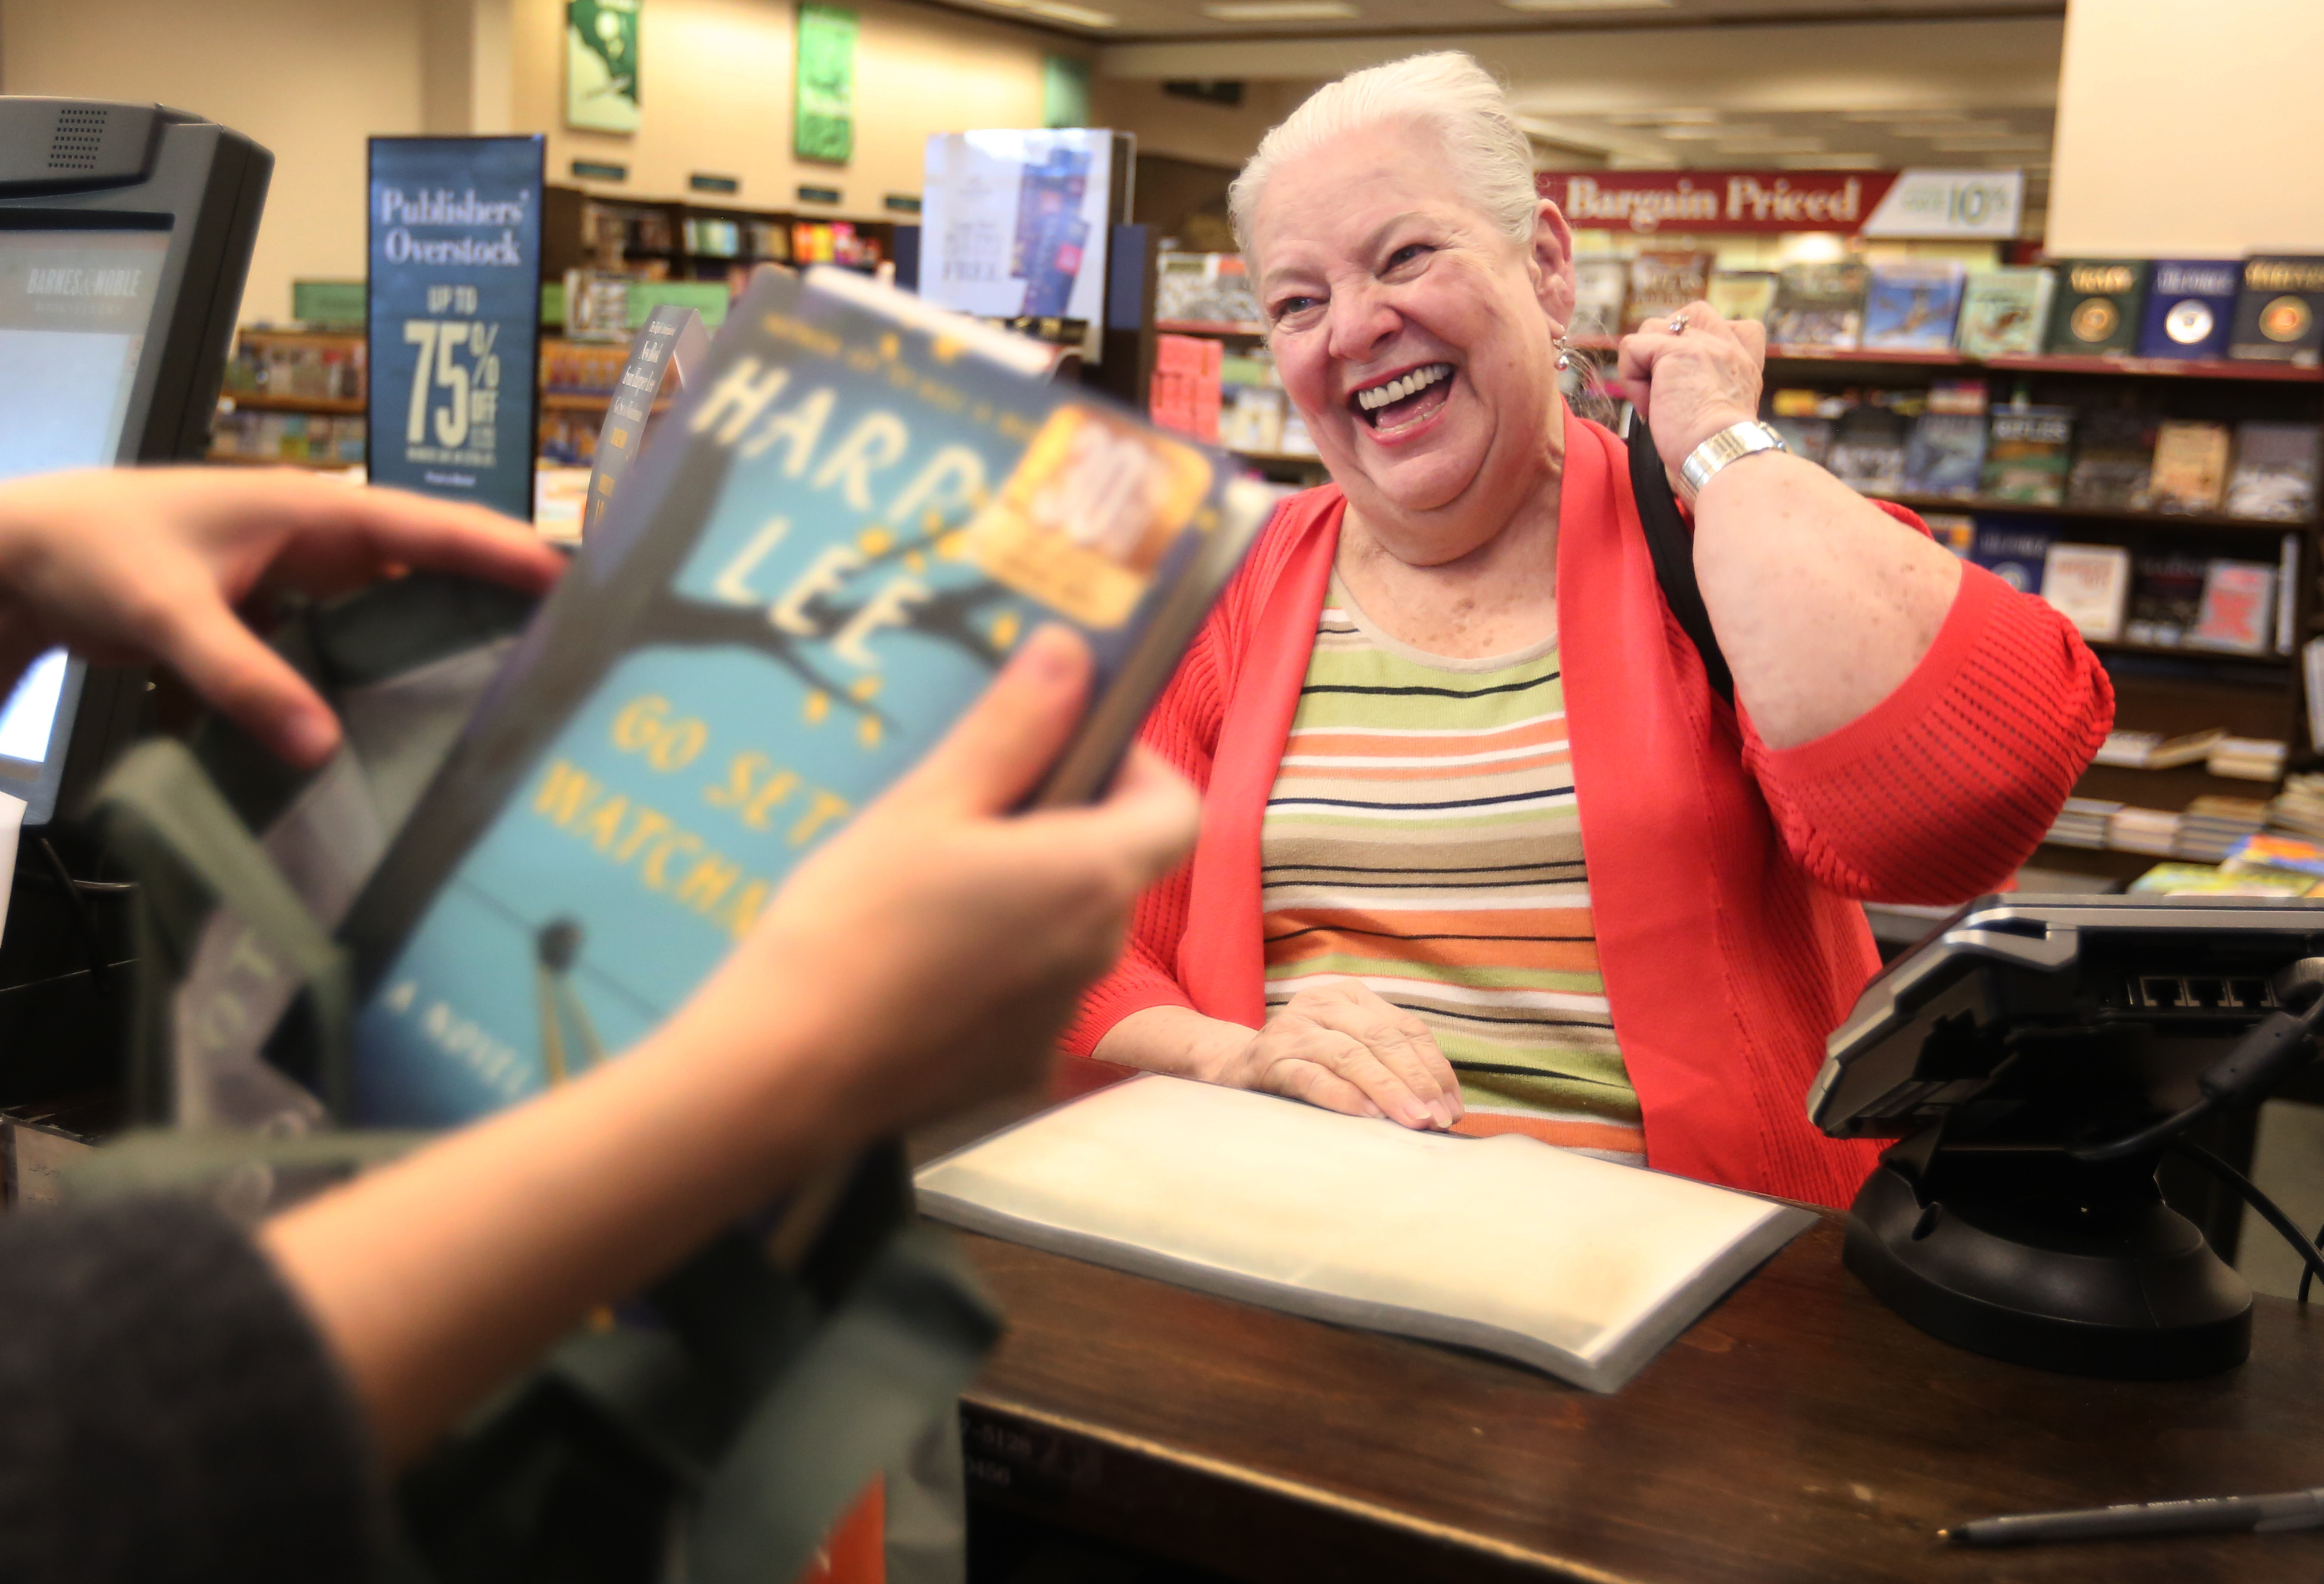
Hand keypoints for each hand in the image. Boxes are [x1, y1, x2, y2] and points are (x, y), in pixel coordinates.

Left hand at [0, 466, 566, 765]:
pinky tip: (436, 711)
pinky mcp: (293, 614)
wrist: (22, 555)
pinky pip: (368, 638)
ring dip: (466, 633)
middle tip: (587, 643)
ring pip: (410, 603)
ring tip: (537, 681)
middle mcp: (327, 539)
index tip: (574, 584)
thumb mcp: (166, 612)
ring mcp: (312, 577)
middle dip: (510, 593)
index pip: (432, 527)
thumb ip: (241, 678)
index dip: (504, 553)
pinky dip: (407, 665)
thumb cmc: (95, 553)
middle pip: (440, 563)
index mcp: (315, 511)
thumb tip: (322, 749)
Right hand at [661, 625, 1200, 1144]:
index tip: (1069, 752)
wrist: (784, 1076)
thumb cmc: (851, 927)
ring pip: (1066, 932)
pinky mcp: (1016, 1071)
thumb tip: (1073, 651)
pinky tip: (910, 961)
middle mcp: (1098, 955)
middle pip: (1115, 868)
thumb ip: (1013, 728)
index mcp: (1092, 877)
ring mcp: (1059, 1022)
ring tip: (923, 885)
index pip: (1177, 810)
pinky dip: (990, 968)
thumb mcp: (926, 805)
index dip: (1136, 769)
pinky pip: (1025, 997)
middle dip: (1061, 827)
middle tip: (968, 807)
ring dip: (1022, 898)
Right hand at [1209, 977, 1462, 1130]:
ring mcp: (1293, 1031)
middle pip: (1383, 1039)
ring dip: (1388, 1089)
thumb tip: (1446, 1106)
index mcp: (1349, 998)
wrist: (1228, 1067)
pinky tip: (1368, 1116)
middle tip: (1440, 1119)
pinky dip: (1343, 1096)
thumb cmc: (1304, 1066)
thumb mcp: (1347, 1052)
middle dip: (1418, 1080)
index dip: (1435, 1068)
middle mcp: (1321, 1006)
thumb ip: (1388, 1065)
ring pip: (1352, 1056)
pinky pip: (1312, 1077)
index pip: (1405, 1029)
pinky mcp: (1268, 1060)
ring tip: (1414, 1120)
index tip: (1454, 1107)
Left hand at [1615, 301, 1767, 476]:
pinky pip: (1633, 347)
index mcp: (1743, 360)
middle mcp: (1729, 346)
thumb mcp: (1721, 413)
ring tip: (1657, 402)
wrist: (1722, 458)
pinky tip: (1648, 407)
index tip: (1691, 384)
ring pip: (1653, 328)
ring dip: (1644, 366)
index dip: (1697, 345)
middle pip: (1687, 316)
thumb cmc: (1714, 451)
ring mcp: (1705, 344)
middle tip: (1666, 389)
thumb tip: (1666, 387)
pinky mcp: (1677, 352)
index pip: (1725, 325)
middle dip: (1664, 346)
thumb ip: (1706, 386)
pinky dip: (1631, 379)